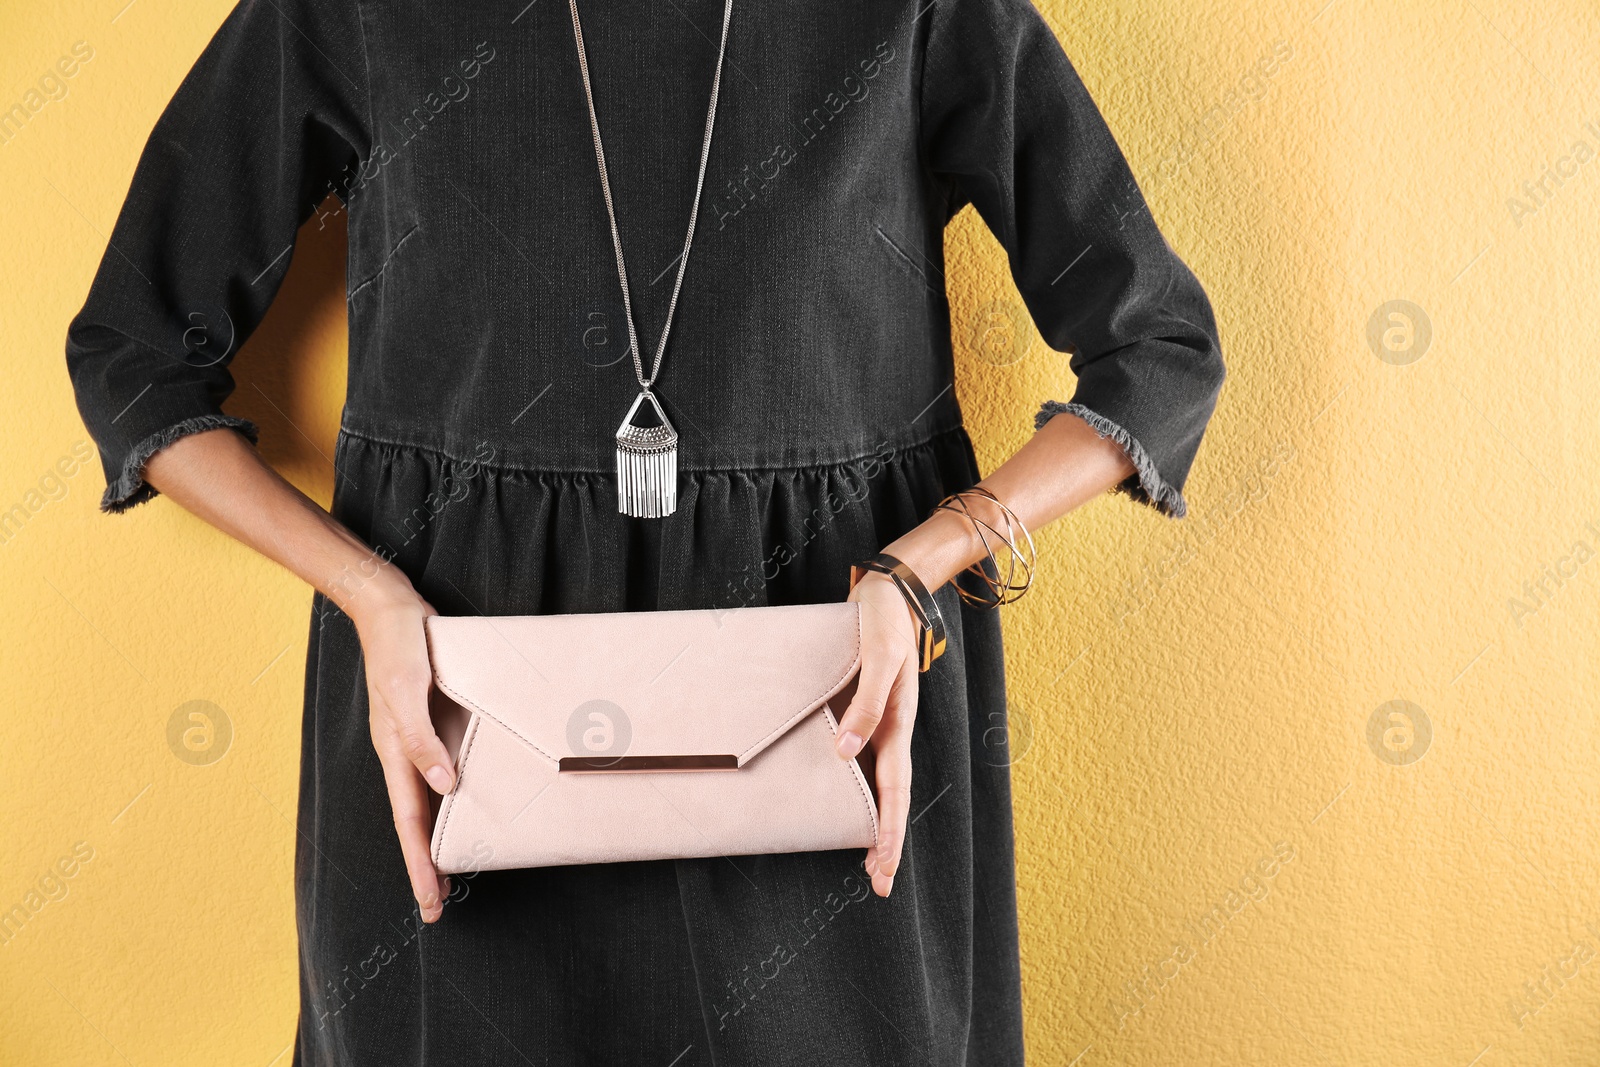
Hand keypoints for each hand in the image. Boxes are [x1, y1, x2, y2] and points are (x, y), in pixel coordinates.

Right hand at [350, 583, 456, 922]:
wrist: (391, 606)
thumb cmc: (398, 645)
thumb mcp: (408, 689)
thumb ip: (422, 737)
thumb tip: (444, 786)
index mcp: (395, 752)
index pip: (411, 822)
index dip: (421, 863)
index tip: (431, 901)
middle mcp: (407, 752)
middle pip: (418, 821)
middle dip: (426, 865)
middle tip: (439, 908)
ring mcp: (420, 738)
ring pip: (431, 799)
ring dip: (441, 835)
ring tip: (454, 871)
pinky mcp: (435, 720)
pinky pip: (445, 767)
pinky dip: (454, 794)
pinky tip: (469, 803)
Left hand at [837, 571, 922, 897]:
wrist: (886, 591)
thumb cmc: (883, 621)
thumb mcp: (878, 658)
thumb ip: (866, 705)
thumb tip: (847, 754)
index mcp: (898, 723)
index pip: (894, 789)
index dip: (888, 829)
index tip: (883, 865)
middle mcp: (889, 730)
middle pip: (890, 798)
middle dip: (886, 842)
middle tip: (880, 885)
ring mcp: (878, 724)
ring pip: (878, 785)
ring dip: (874, 823)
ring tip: (867, 863)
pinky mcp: (861, 711)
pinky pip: (862, 760)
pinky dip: (859, 789)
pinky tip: (847, 803)